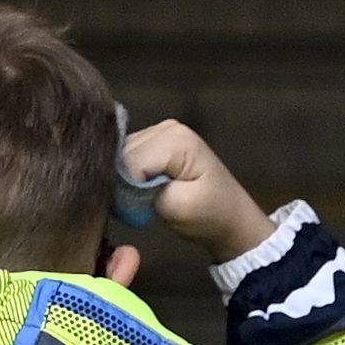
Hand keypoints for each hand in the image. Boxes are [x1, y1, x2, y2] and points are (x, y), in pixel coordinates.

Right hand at [121, 119, 274, 264]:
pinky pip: (123, 160)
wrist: (229, 216)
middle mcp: (164, 127)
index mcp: (174, 138)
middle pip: (120, 156)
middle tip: (140, 206)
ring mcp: (158, 133)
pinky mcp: (152, 144)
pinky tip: (139, 190)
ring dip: (122, 182)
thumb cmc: (210, 214)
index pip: (127, 162)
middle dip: (122, 184)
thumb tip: (115, 186)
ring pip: (117, 159)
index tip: (140, 209)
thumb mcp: (177, 206)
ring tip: (141, 199)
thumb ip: (143, 191)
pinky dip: (125, 179)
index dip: (125, 189)